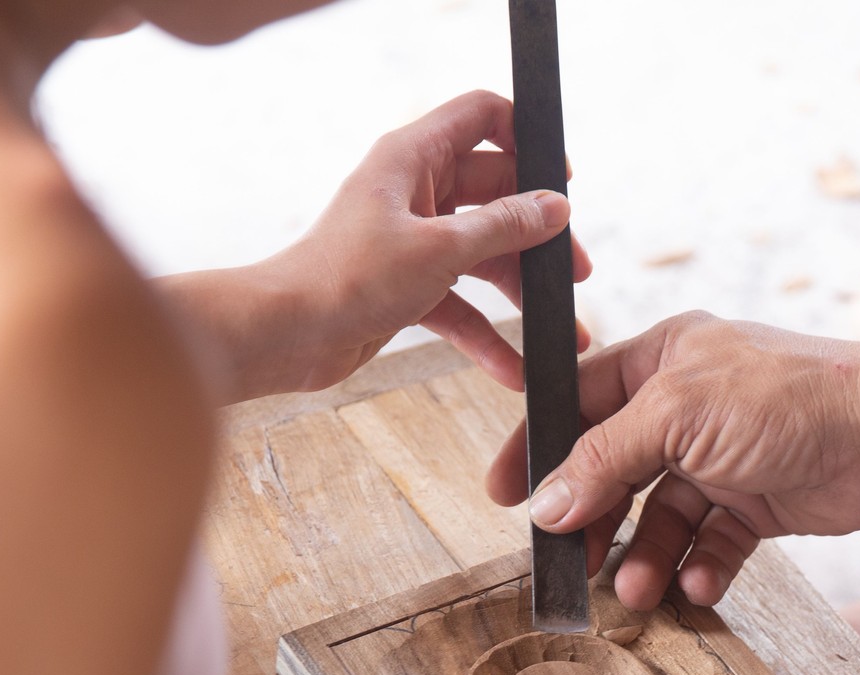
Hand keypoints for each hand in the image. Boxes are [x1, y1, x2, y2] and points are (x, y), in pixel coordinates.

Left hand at [249, 90, 591, 392]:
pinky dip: (486, 335)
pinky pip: (460, 305)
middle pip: (494, 195)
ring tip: (562, 331)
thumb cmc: (346, 279)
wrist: (286, 336)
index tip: (561, 179)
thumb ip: (504, 226)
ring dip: (521, 292)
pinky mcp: (406, 286)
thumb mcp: (441, 249)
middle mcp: (413, 193)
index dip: (526, 138)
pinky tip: (514, 371)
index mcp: (412, 159)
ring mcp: (411, 240)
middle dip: (537, 234)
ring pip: (483, 255)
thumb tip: (554, 208)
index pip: (481, 118)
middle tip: (573, 269)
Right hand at [486, 312, 859, 610]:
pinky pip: (711, 543)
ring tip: (642, 593)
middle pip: (616, 471)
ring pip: (662, 518)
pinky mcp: (757, 502)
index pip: (579, 402)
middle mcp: (687, 408)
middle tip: (571, 566)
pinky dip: (701, 568)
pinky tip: (698, 586)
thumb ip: (606, 457)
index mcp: (662, 361)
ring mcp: (722, 457)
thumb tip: (547, 503)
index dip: (540, 449)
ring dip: (647, 558)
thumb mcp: (677, 415)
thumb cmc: (788, 395)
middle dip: (594, 522)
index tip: (506, 496)